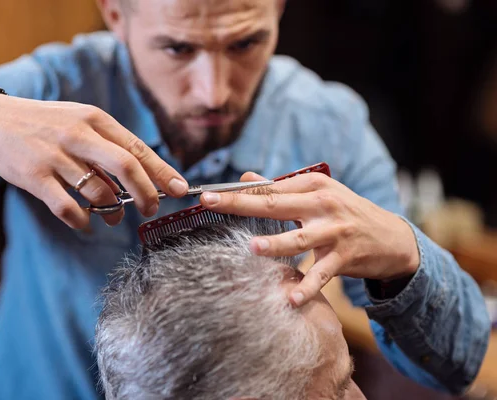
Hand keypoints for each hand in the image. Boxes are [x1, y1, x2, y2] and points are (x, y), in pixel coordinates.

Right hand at [0, 95, 187, 227]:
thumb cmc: (46, 125)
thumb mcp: (80, 122)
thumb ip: (108, 146)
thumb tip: (140, 178)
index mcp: (95, 119)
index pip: (137, 148)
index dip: (162, 171)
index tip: (179, 188)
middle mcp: (78, 135)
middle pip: (126, 167)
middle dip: (146, 193)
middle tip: (152, 209)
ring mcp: (56, 156)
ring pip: (99, 191)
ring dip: (113, 211)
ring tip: (114, 216)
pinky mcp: (35, 177)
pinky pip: (68, 208)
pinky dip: (82, 221)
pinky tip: (86, 224)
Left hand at [199, 171, 419, 305]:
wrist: (391, 237)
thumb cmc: (346, 213)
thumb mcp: (319, 193)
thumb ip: (282, 188)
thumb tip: (245, 178)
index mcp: (313, 185)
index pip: (269, 189)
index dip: (237, 191)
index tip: (208, 194)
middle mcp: (323, 205)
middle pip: (276, 205)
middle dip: (241, 204)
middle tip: (212, 203)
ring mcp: (334, 232)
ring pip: (299, 239)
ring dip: (276, 244)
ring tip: (253, 248)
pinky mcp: (344, 257)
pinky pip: (321, 274)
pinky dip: (307, 287)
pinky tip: (292, 299)